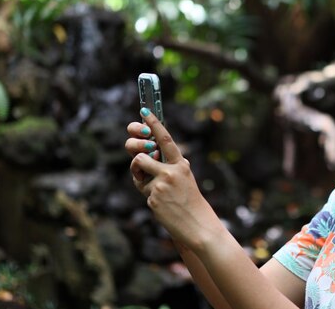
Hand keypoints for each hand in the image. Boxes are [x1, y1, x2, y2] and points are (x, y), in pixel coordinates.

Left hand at [125, 108, 221, 250]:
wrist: (197, 224)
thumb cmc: (189, 199)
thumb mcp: (184, 177)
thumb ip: (167, 165)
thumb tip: (146, 155)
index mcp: (180, 164)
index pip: (165, 139)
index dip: (154, 124)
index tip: (144, 111)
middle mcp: (170, 172)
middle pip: (141, 156)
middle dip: (137, 159)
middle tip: (143, 164)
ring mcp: (161, 186)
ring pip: (138, 172)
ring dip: (141, 177)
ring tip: (155, 188)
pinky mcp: (152, 199)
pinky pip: (142, 190)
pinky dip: (150, 195)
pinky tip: (163, 205)